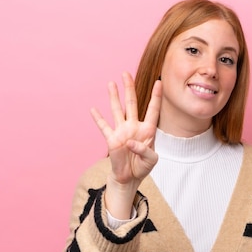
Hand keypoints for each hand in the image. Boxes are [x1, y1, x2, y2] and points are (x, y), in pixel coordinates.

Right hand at [90, 72, 161, 217]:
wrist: (130, 177)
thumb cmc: (143, 167)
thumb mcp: (151, 160)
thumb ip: (144, 150)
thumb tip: (130, 142)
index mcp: (148, 130)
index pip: (153, 110)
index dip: (156, 96)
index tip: (158, 82)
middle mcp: (134, 127)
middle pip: (132, 103)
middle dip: (129, 88)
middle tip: (126, 73)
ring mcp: (122, 131)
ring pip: (117, 110)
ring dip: (114, 97)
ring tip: (111, 83)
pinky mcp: (111, 139)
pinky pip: (104, 127)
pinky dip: (98, 118)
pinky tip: (93, 109)